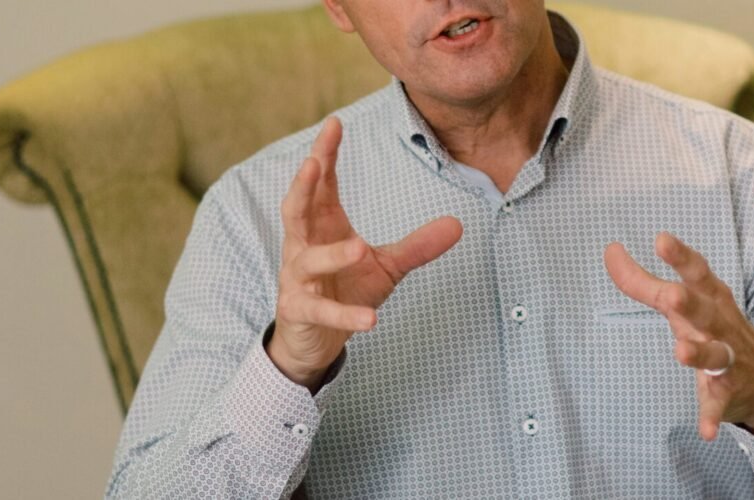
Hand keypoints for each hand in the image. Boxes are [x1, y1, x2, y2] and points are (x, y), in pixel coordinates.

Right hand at [270, 116, 462, 389]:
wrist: (316, 340)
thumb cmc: (345, 290)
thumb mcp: (385, 266)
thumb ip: (416, 246)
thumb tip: (458, 224)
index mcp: (322, 226)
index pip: (320, 185)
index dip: (324, 154)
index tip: (334, 123)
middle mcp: (302, 246)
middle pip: (295, 209)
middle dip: (302, 185)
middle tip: (313, 162)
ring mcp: (297, 280)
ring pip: (308, 260)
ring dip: (332, 254)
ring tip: (359, 247)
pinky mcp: (299, 312)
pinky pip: (322, 311)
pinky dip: (346, 314)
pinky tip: (371, 319)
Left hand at [604, 232, 753, 439]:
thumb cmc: (713, 327)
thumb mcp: (683, 302)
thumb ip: (644, 281)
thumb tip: (610, 250)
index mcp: (711, 298)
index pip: (697, 273)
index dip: (680, 257)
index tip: (661, 239)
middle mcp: (720, 325)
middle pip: (704, 311)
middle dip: (689, 303)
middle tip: (672, 295)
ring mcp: (727, 359)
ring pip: (714, 355)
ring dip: (699, 354)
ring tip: (680, 352)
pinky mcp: (726, 392)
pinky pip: (717, 405)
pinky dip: (712, 417)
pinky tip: (705, 432)